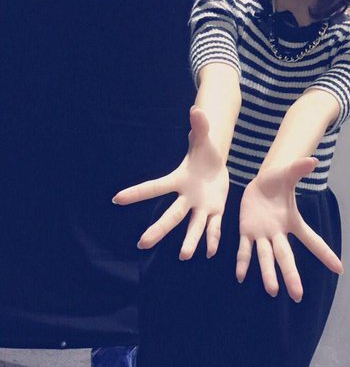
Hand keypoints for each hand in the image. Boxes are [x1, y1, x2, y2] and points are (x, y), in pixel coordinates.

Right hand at [112, 107, 228, 257]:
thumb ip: (200, 127)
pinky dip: (213, 238)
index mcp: (178, 180)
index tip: (116, 199)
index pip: (154, 187)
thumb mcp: (204, 139)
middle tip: (142, 243)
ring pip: (193, 226)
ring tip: (185, 256)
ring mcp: (200, 207)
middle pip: (171, 215)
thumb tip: (196, 110)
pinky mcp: (214, 211)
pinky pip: (213, 226)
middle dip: (158, 229)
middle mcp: (186, 197)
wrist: (215, 165)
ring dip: (190, 241)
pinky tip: (211, 252)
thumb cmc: (204, 152)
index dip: (136, 193)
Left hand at [236, 158, 342, 302]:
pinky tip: (240, 276)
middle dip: (292, 276)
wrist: (259, 182)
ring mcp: (262, 235)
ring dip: (268, 273)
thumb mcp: (287, 173)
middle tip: (297, 296)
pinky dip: (243, 262)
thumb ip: (299, 169)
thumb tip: (312, 160)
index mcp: (292, 222)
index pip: (312, 240)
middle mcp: (279, 233)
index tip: (339, 269)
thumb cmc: (277, 180)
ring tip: (273, 292)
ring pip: (266, 257)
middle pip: (286, 257)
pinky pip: (245, 249)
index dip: (325, 254)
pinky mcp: (247, 231)